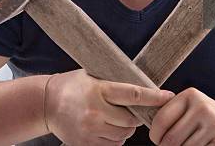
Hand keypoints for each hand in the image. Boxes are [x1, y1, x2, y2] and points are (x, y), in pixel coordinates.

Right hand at [44, 69, 175, 145]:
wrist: (46, 103)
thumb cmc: (72, 85)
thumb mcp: (93, 76)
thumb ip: (114, 83)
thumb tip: (143, 86)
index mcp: (100, 90)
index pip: (134, 94)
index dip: (154, 97)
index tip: (168, 96)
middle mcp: (96, 111)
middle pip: (131, 120)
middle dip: (133, 116)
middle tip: (125, 109)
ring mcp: (90, 129)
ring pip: (123, 134)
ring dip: (124, 128)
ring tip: (111, 117)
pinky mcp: (85, 143)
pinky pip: (112, 144)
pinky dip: (114, 137)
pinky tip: (103, 126)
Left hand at [149, 88, 214, 145]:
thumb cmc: (207, 119)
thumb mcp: (191, 108)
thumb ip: (171, 113)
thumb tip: (144, 122)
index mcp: (190, 96)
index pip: (161, 120)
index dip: (155, 135)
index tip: (158, 139)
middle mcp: (202, 107)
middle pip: (170, 140)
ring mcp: (214, 125)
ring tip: (190, 144)